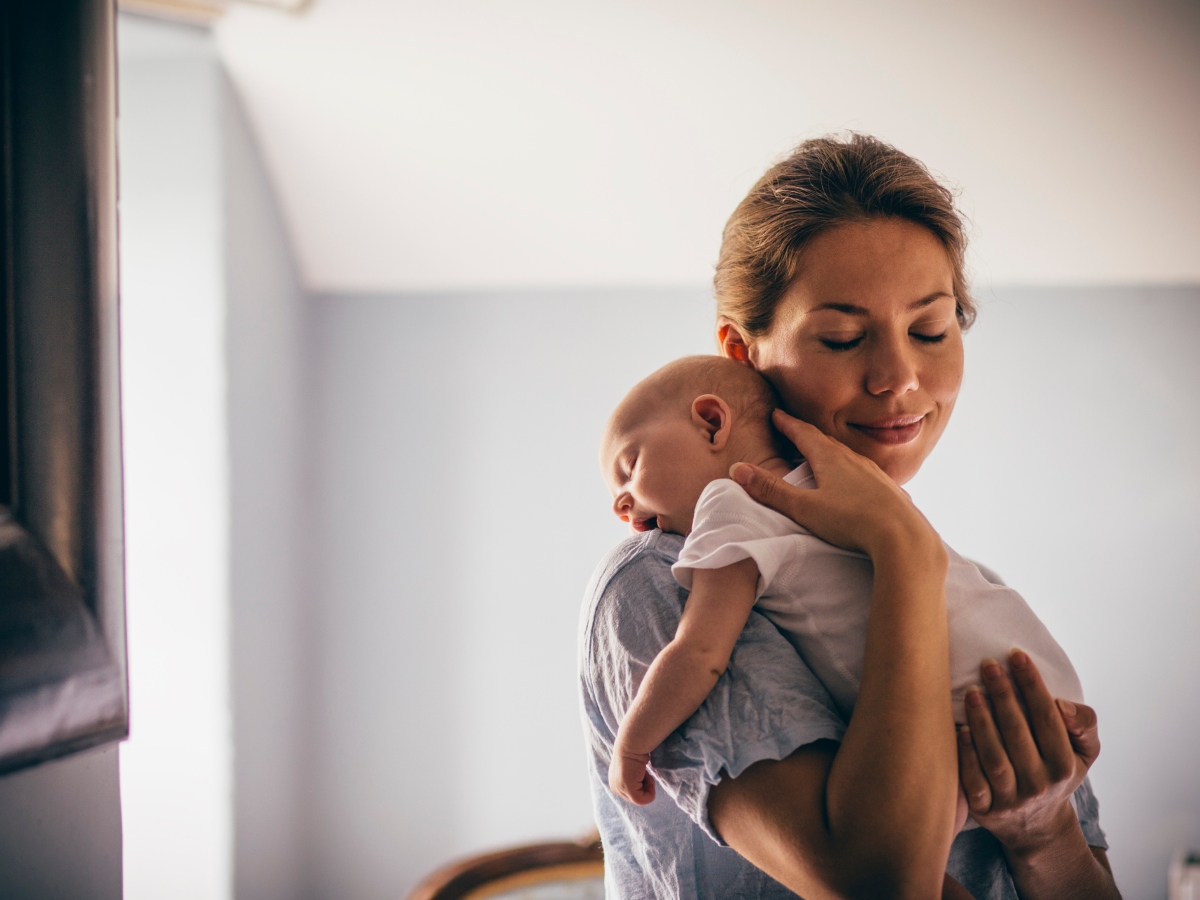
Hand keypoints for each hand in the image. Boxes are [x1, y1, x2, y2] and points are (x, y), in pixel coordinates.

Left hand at [609, 749, 655, 804]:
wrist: (631, 743)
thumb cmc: (634, 751)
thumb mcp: (631, 768)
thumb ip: (633, 777)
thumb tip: (641, 781)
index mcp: (614, 782)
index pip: (632, 793)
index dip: (642, 783)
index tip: (641, 770)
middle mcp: (614, 787)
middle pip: (636, 798)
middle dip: (644, 785)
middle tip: (643, 771)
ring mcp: (620, 789)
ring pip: (641, 799)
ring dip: (648, 786)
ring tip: (643, 771)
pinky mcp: (628, 789)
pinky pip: (644, 799)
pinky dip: (651, 789)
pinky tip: (646, 775)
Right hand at [730, 409, 938, 559]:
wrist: (904, 538)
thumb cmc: (852, 521)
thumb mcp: (804, 508)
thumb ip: (771, 490)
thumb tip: (738, 470)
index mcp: (831, 459)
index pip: (804, 433)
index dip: (788, 424)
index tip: (776, 414)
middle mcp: (854, 460)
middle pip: (826, 442)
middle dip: (808, 435)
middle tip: (794, 431)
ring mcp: (875, 474)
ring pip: (848, 457)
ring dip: (831, 453)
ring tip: (821, 457)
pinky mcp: (889, 491)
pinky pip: (865, 474)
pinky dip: (851, 472)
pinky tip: (854, 483)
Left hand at [957, 649, 1099, 856]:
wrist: (1036, 825)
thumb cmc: (1057, 773)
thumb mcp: (1084, 752)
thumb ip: (1083, 724)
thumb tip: (1062, 705)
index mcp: (1065, 766)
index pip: (1047, 718)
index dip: (1032, 684)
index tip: (1016, 655)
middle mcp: (1039, 784)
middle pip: (1018, 733)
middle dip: (1003, 695)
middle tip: (988, 664)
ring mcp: (1011, 799)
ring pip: (994, 757)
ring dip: (981, 721)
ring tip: (971, 691)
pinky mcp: (986, 809)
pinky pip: (973, 781)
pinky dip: (966, 754)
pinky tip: (959, 729)